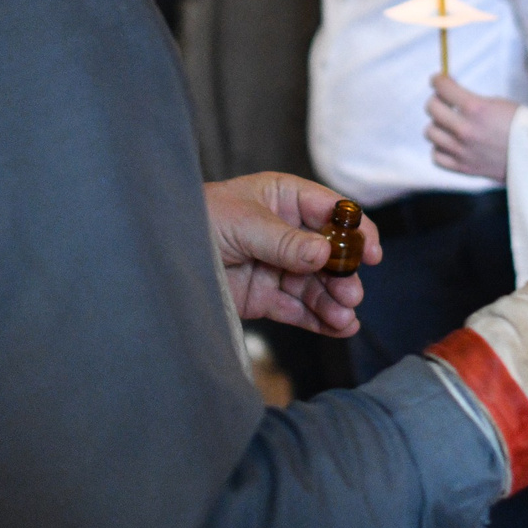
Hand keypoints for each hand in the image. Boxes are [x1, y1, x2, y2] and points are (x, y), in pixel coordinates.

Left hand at [203, 172, 381, 338]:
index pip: (330, 212)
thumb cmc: (196, 220)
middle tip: (351, 293)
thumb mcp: (242, 223)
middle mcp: (286, 233)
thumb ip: (284, 240)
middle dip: (343, 274)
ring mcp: (277, 266)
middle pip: (329, 253)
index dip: (355, 230)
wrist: (157, 255)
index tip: (371, 251)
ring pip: (317, 285)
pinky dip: (318, 319)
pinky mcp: (265, 297)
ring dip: (334, 300)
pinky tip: (337, 328)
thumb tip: (324, 252)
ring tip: (344, 317)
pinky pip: (298, 309)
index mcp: (283, 199)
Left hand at [426, 72, 517, 181]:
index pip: (442, 88)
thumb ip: (471, 99)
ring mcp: (461, 150)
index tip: (437, 80)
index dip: (438, 80)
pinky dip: (440, 148)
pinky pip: (436, 156)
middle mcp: (465, 129)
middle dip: (437, 100)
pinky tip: (449, 143)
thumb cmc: (519, 125)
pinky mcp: (462, 167)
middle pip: (432, 108)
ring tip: (449, 124)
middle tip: (443, 101)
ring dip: (437, 125)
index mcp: (476, 108)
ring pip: (430, 132)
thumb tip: (449, 92)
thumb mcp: (496, 103)